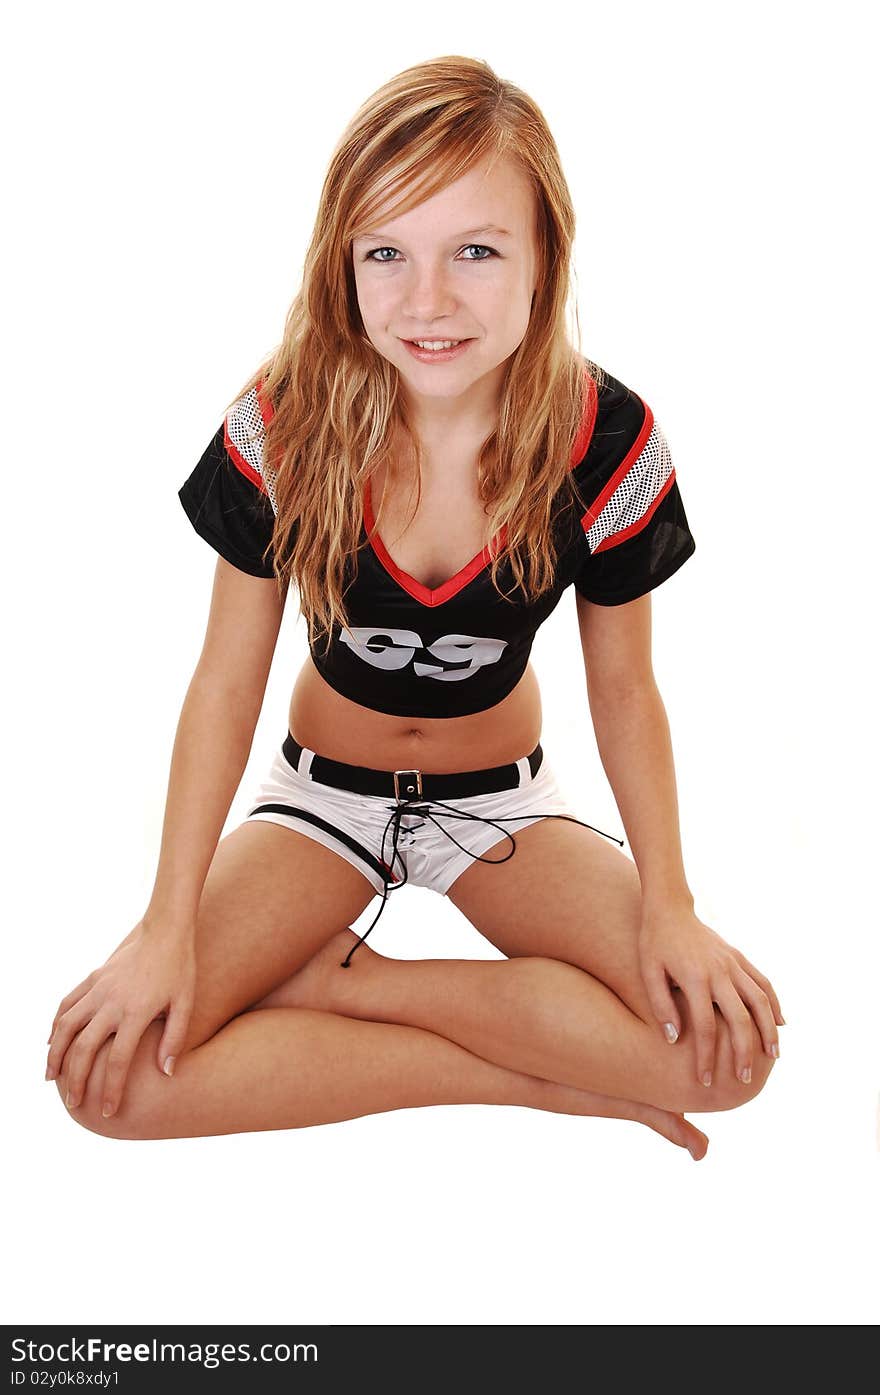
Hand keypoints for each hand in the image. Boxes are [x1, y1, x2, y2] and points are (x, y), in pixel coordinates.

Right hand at [45, 917, 195, 1117]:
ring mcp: (99, 989)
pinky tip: (51, 1041)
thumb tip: (167, 1073)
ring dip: (55, 1054)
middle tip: (74, 1102)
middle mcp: (112, 1002)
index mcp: (137, 1012)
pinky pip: (67, 1004)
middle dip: (76, 1079)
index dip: (111, 1089)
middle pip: (84, 1048)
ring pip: (66, 1026)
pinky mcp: (92, 978)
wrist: (166, 931)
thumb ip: (174, 1038)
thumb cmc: (180, 970)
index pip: (118, 1061)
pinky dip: (56, 1024)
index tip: (107, 1111)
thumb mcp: (186, 1004)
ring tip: (51, 1078)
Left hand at [638, 903, 783, 1087]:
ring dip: (769, 1030)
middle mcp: (719, 971)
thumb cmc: (653, 944)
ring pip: (760, 1000)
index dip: (706, 1057)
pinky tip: (781, 1024)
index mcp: (695, 978)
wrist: (669, 909)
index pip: (706, 1027)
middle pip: (740, 1019)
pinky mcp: (739, 957)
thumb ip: (661, 1006)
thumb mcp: (649, 973)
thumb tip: (675, 1040)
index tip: (704, 1081)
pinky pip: (763, 982)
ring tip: (773, 1057)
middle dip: (743, 1052)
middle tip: (743, 1079)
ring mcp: (733, 963)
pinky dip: (774, 1004)